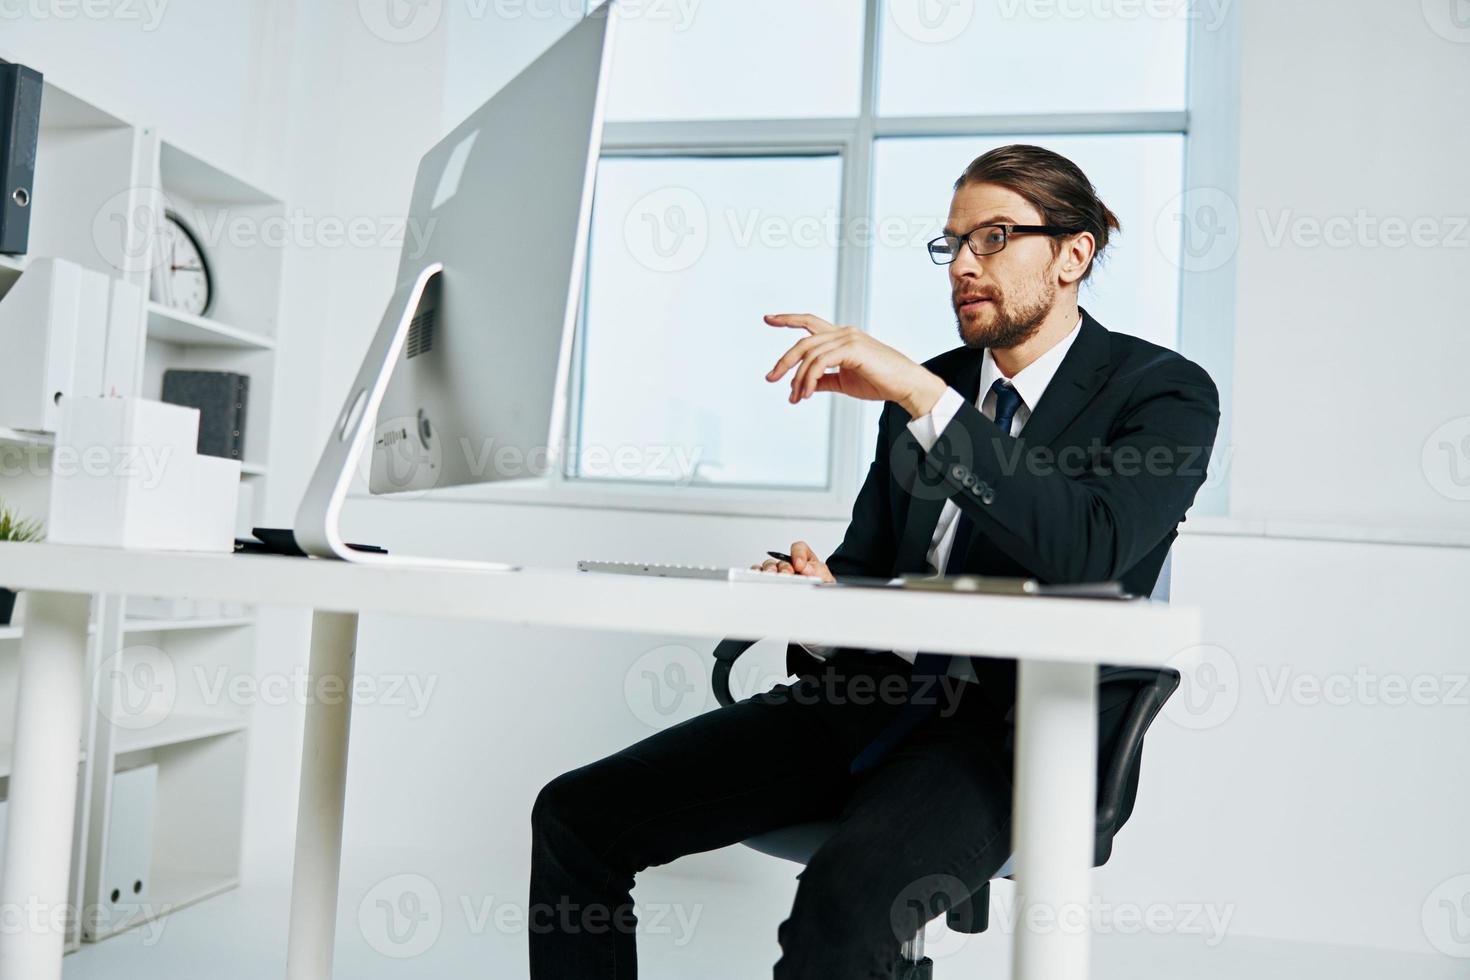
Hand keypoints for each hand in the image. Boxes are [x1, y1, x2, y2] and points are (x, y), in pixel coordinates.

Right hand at [749, 540, 835, 582]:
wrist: (819, 601)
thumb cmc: (820, 587)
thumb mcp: (825, 578)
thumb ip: (817, 570)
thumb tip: (805, 566)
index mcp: (805, 560)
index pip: (799, 548)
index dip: (798, 554)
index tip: (799, 565)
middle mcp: (790, 565)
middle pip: (781, 559)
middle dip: (784, 567)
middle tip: (786, 575)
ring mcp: (778, 573)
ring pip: (768, 566)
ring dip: (770, 570)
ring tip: (772, 577)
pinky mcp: (769, 582)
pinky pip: (759, 573)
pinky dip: (758, 574)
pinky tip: (760, 578)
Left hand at [764, 313, 947, 418]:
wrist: (906, 386)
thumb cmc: (880, 383)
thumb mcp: (844, 382)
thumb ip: (824, 380)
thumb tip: (805, 385)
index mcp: (841, 337)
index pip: (809, 322)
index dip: (788, 319)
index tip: (768, 319)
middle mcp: (843, 333)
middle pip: (803, 341)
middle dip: (784, 361)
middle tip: (771, 378)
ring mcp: (848, 339)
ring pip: (809, 354)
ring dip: (797, 378)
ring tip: (795, 397)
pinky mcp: (853, 349)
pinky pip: (820, 363)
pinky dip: (809, 379)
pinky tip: (807, 393)